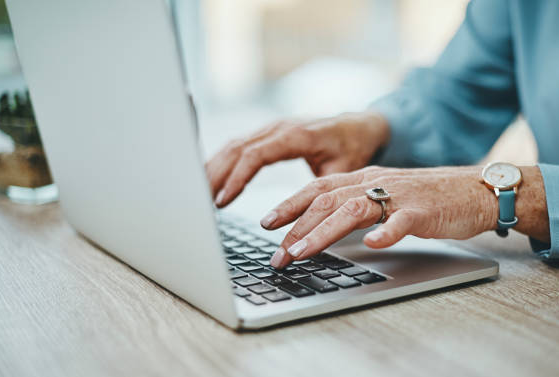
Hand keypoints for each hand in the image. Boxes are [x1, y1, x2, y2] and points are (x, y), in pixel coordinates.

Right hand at [205, 111, 389, 207]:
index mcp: (297, 135)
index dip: (237, 177)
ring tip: (200, 194)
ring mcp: (272, 128)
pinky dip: (222, 163)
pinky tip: (211, 179)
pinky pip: (239, 146)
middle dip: (215, 175)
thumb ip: (322, 188)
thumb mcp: (343, 170)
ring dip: (214, 169)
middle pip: (237, 148)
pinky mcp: (268, 133)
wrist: (358, 126)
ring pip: (234, 145)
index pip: (256, 154)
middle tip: (201, 202)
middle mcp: (280, 127)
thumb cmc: (352, 147)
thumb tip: (304, 215)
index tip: (224, 200)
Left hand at [267, 165, 548, 267]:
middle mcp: (375, 183)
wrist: (473, 190)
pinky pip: (402, 221)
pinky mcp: (423, 212)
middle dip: (296, 227)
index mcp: (364, 179)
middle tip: (277, 254)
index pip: (318, 189)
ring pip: (353, 210)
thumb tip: (319, 228)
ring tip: (301, 253)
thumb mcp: (383, 196)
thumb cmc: (426, 197)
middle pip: (326, 201)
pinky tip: (373, 245)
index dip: (290, 205)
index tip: (266, 223)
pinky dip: (386, 233)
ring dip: (323, 232)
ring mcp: (398, 197)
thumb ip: (354, 207)